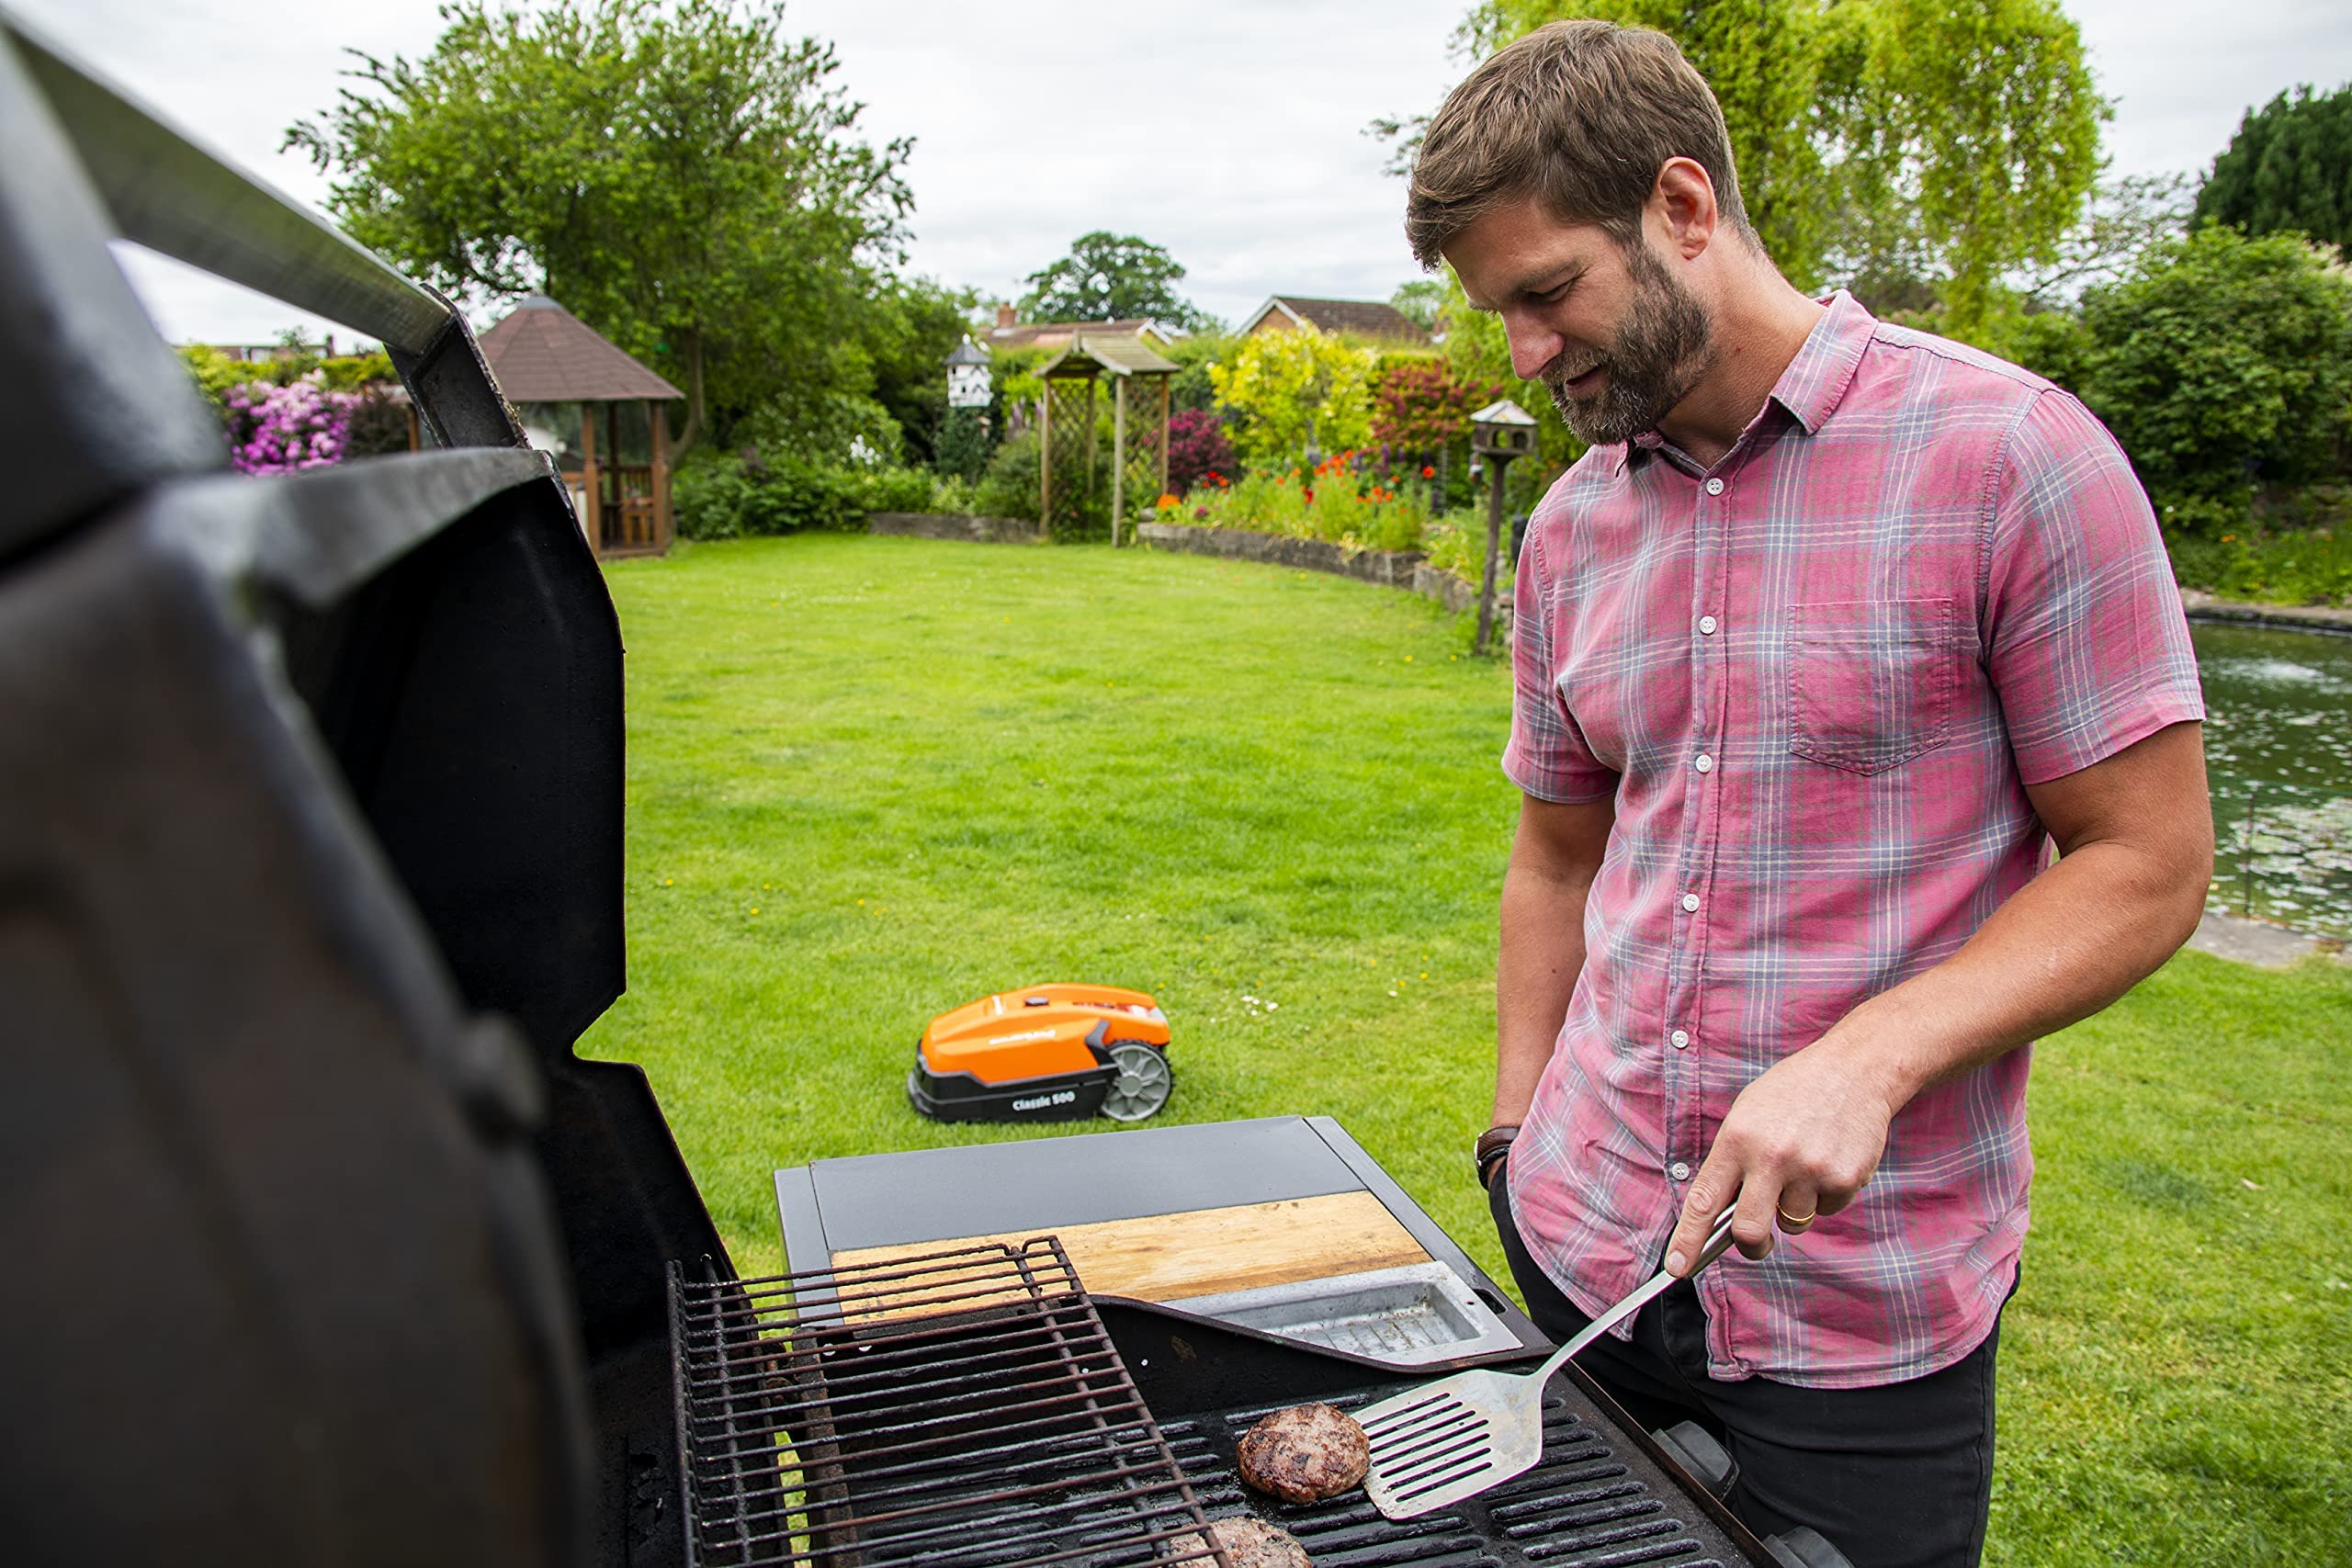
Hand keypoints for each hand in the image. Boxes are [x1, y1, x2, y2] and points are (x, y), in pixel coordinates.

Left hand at [1662, 1029, 1899, 1273]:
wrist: (1854, 1070)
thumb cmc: (1792, 1093)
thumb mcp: (1747, 1115)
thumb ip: (1733, 1163)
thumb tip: (1722, 1219)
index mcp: (1737, 1139)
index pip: (1703, 1201)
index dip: (1687, 1240)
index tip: (1675, 1268)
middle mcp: (1772, 1157)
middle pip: (1750, 1232)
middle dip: (1751, 1246)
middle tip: (1756, 1242)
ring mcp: (1811, 1170)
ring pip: (1793, 1223)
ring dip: (1794, 1207)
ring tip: (1802, 1167)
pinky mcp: (1845, 1178)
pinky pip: (1827, 1210)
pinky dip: (1825, 1195)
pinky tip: (1828, 1160)